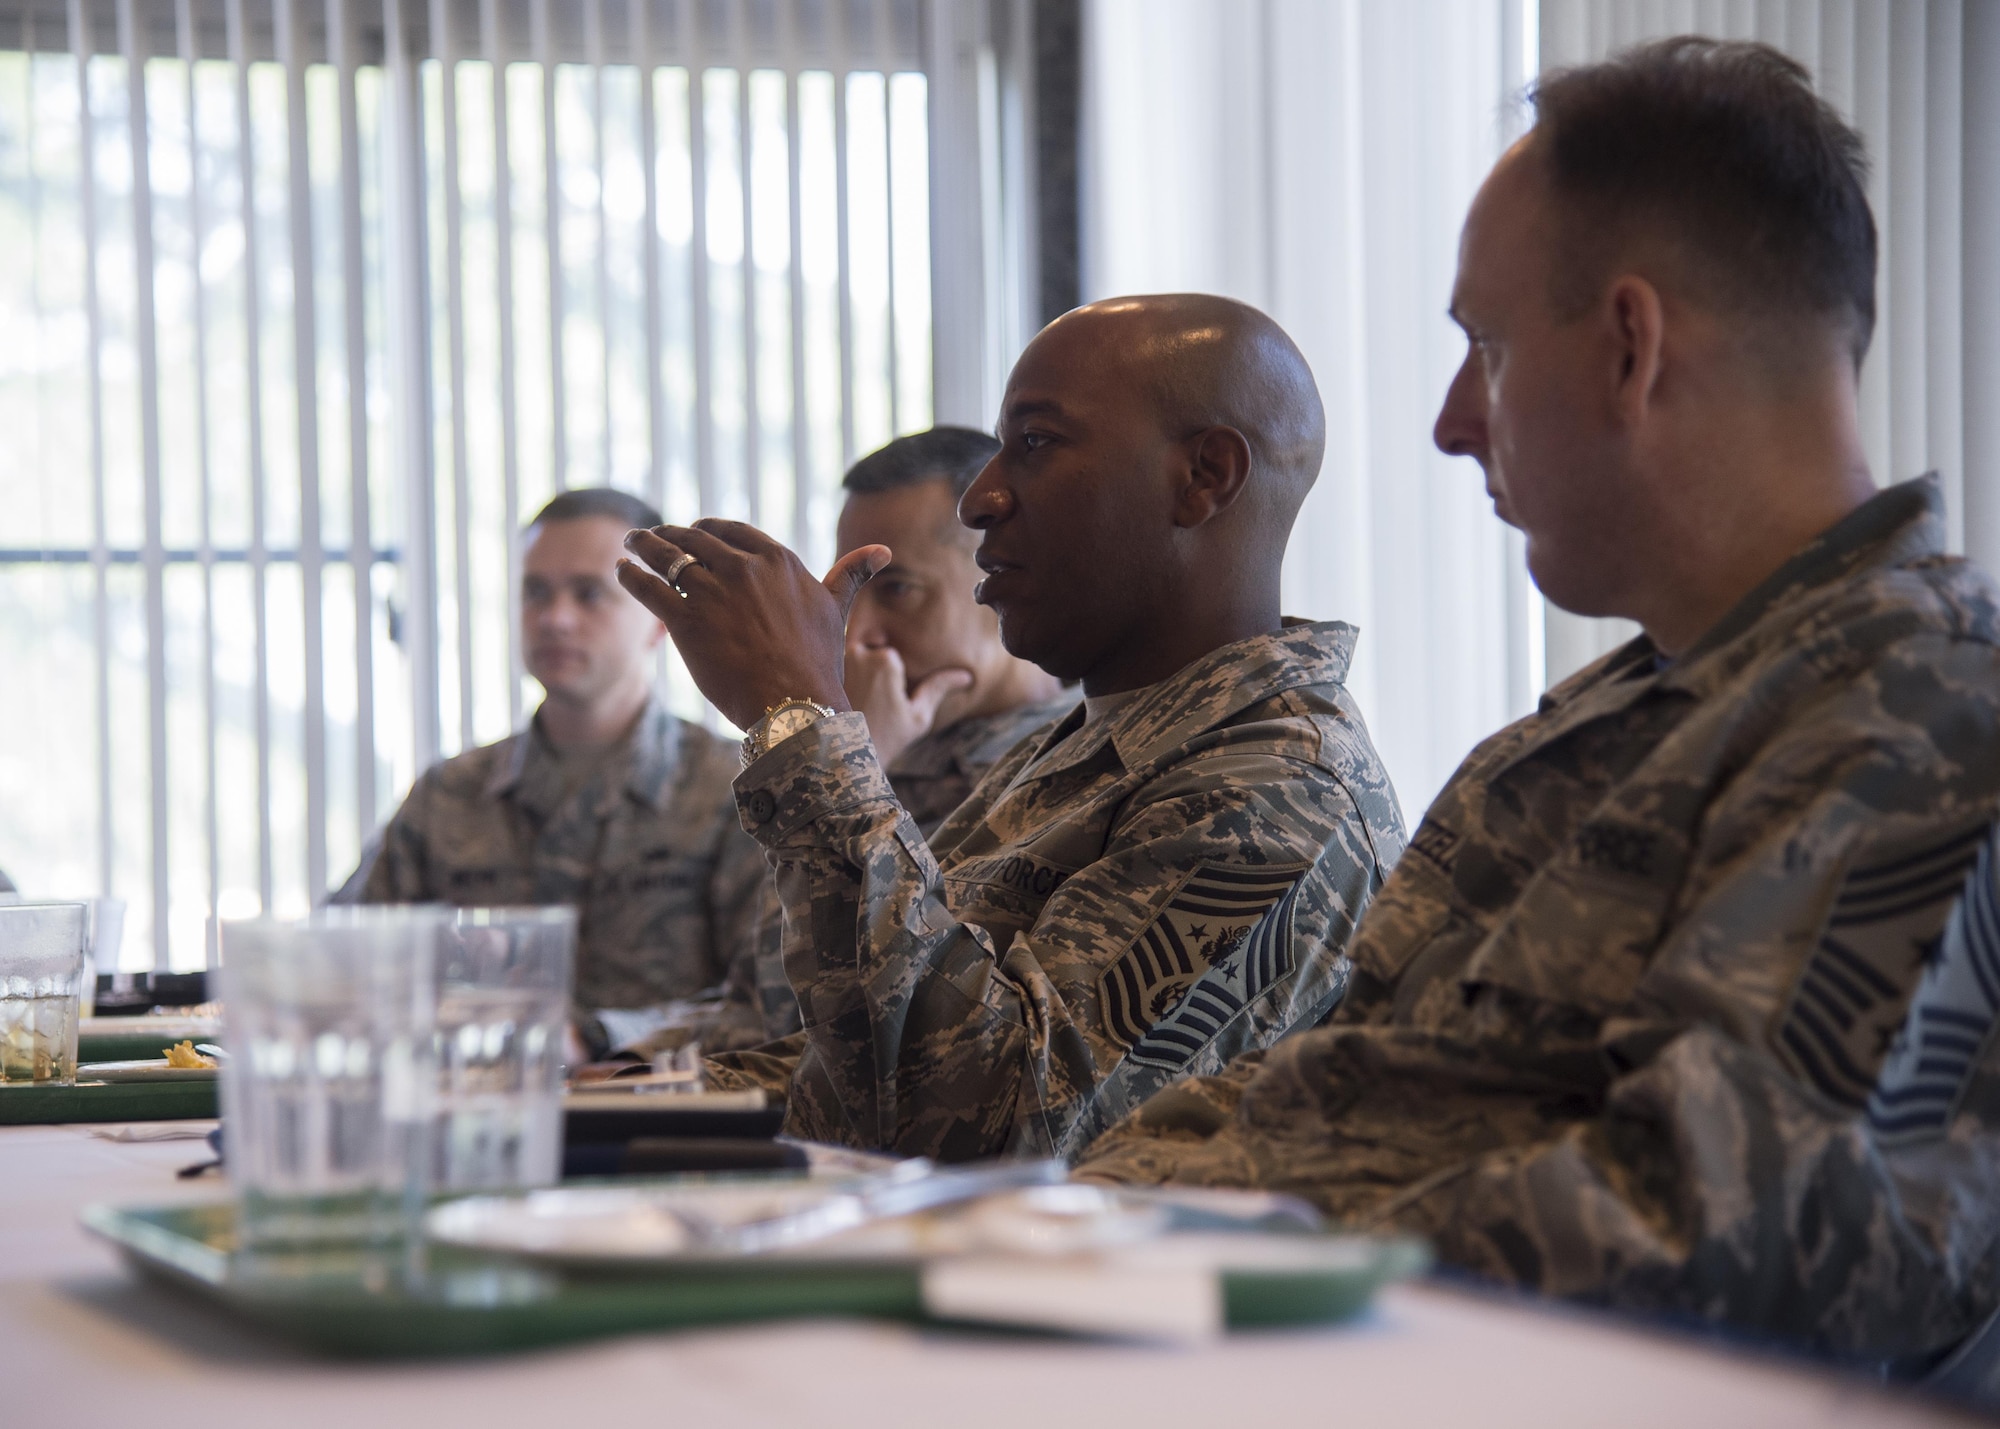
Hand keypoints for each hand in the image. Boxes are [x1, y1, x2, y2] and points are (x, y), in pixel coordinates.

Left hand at [617, 519, 889, 728]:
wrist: (795, 705)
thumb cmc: (816, 661)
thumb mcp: (833, 610)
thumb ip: (849, 574)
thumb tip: (883, 549)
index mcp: (777, 559)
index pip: (730, 530)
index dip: (707, 529)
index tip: (694, 532)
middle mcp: (743, 568)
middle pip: (694, 538)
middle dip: (669, 534)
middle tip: (652, 536)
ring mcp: (712, 592)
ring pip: (667, 556)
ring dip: (644, 545)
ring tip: (632, 543)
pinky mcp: (685, 621)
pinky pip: (648, 587)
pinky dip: (631, 575)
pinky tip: (622, 570)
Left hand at [845, 644, 973, 767]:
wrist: (844, 758)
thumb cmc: (886, 738)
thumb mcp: (919, 716)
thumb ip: (939, 688)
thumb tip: (966, 676)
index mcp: (884, 659)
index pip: (898, 655)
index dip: (899, 679)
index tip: (894, 700)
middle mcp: (858, 653)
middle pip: (878, 653)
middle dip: (880, 674)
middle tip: (879, 704)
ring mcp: (838, 662)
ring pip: (860, 660)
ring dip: (864, 677)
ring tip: (866, 704)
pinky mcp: (826, 674)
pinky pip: (843, 669)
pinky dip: (849, 683)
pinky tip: (852, 703)